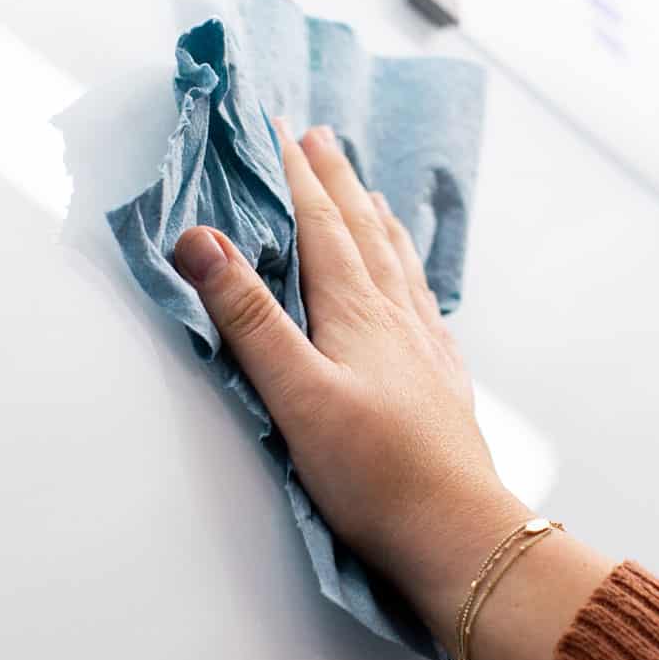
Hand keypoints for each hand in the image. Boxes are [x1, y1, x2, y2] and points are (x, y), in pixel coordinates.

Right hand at [172, 120, 530, 649]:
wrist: (458, 533)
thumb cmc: (374, 475)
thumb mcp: (295, 394)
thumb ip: (249, 317)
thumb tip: (200, 239)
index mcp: (356, 312)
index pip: (322, 223)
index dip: (298, 173)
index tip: (279, 126)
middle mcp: (396, 318)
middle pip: (362, 231)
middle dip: (337, 180)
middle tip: (321, 135)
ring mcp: (424, 350)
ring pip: (398, 264)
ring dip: (376, 220)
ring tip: (369, 191)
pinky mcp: (441, 384)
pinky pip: (424, 306)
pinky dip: (412, 277)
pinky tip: (415, 286)